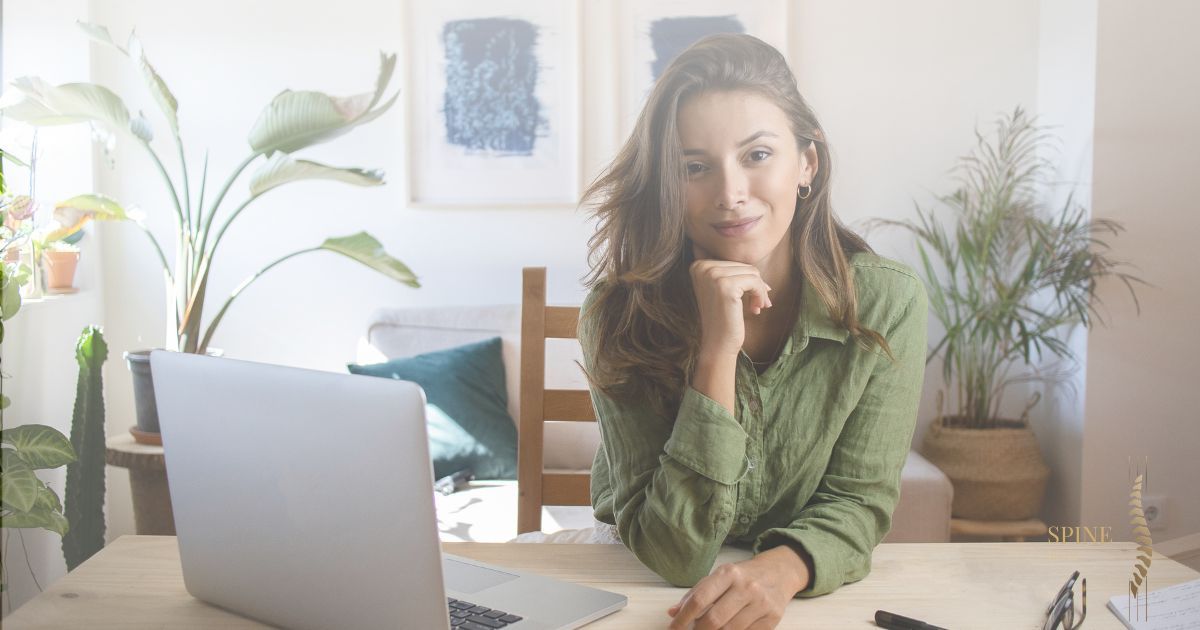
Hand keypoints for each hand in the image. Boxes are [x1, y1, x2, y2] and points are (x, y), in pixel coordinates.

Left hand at [666, 546, 808, 629]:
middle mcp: (746, 586)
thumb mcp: (719, 576)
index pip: (700, 599)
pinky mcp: (772, 618)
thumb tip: (672, 612)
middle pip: (714, 619)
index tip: (673, 628)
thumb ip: (695, 593)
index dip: (683, 618)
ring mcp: (761, 603)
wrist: (779, 572)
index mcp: (728, 573)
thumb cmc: (743, 575)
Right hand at [689, 242, 771, 359]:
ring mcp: (713, 275)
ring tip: (756, 307)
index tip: (748, 297)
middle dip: (755, 286)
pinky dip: (760, 295)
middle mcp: (702, 267)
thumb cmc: (723, 317)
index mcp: (698, 265)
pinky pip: (755, 282)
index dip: (746, 280)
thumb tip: (755, 265)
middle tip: (756, 305)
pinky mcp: (725, 286)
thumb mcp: (722, 289)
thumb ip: (731, 271)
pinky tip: (756, 309)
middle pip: (744, 266)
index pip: (734, 262)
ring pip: (752, 273)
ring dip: (759, 292)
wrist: (717, 343)